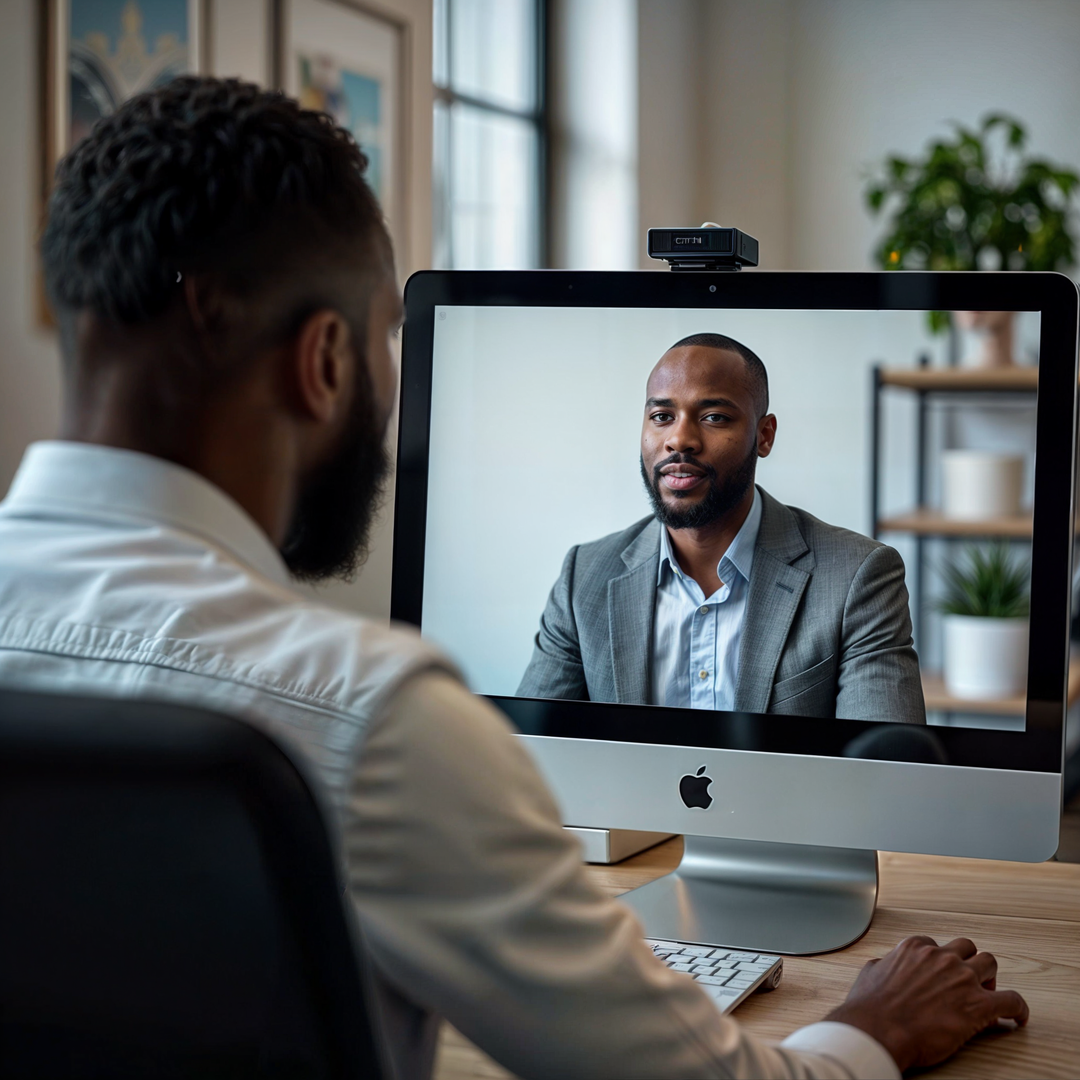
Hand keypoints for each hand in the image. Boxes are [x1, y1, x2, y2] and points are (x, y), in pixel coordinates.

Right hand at [825, 935, 1028, 1072]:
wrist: (879, 1030)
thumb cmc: (871, 1007)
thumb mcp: (870, 973)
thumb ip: (882, 964)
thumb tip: (882, 965)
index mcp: (915, 948)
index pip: (937, 945)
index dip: (942, 961)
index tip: (943, 975)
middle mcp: (940, 957)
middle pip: (968, 947)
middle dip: (970, 962)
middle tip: (969, 982)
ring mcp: (961, 979)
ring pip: (990, 962)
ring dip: (990, 978)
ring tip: (989, 995)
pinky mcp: (978, 1005)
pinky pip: (1012, 1000)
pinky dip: (1018, 1008)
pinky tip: (1018, 1017)